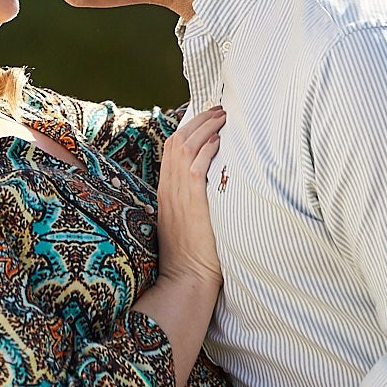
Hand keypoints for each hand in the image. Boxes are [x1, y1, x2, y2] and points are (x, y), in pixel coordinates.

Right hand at [156, 106, 224, 284]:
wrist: (186, 277)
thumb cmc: (191, 255)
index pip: (171, 149)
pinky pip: (195, 166)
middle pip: (176, 141)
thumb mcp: (186, 220)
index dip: (188, 129)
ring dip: (204, 128)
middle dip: (197, 121)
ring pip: (184, 148)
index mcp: (165, 191)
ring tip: (222, 116)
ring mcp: (176, 194)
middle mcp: (167, 188)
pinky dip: (206, 149)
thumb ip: (192, 199)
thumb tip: (210, 184)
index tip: (205, 119)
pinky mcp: (190, 202)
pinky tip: (219, 140)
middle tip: (217, 109)